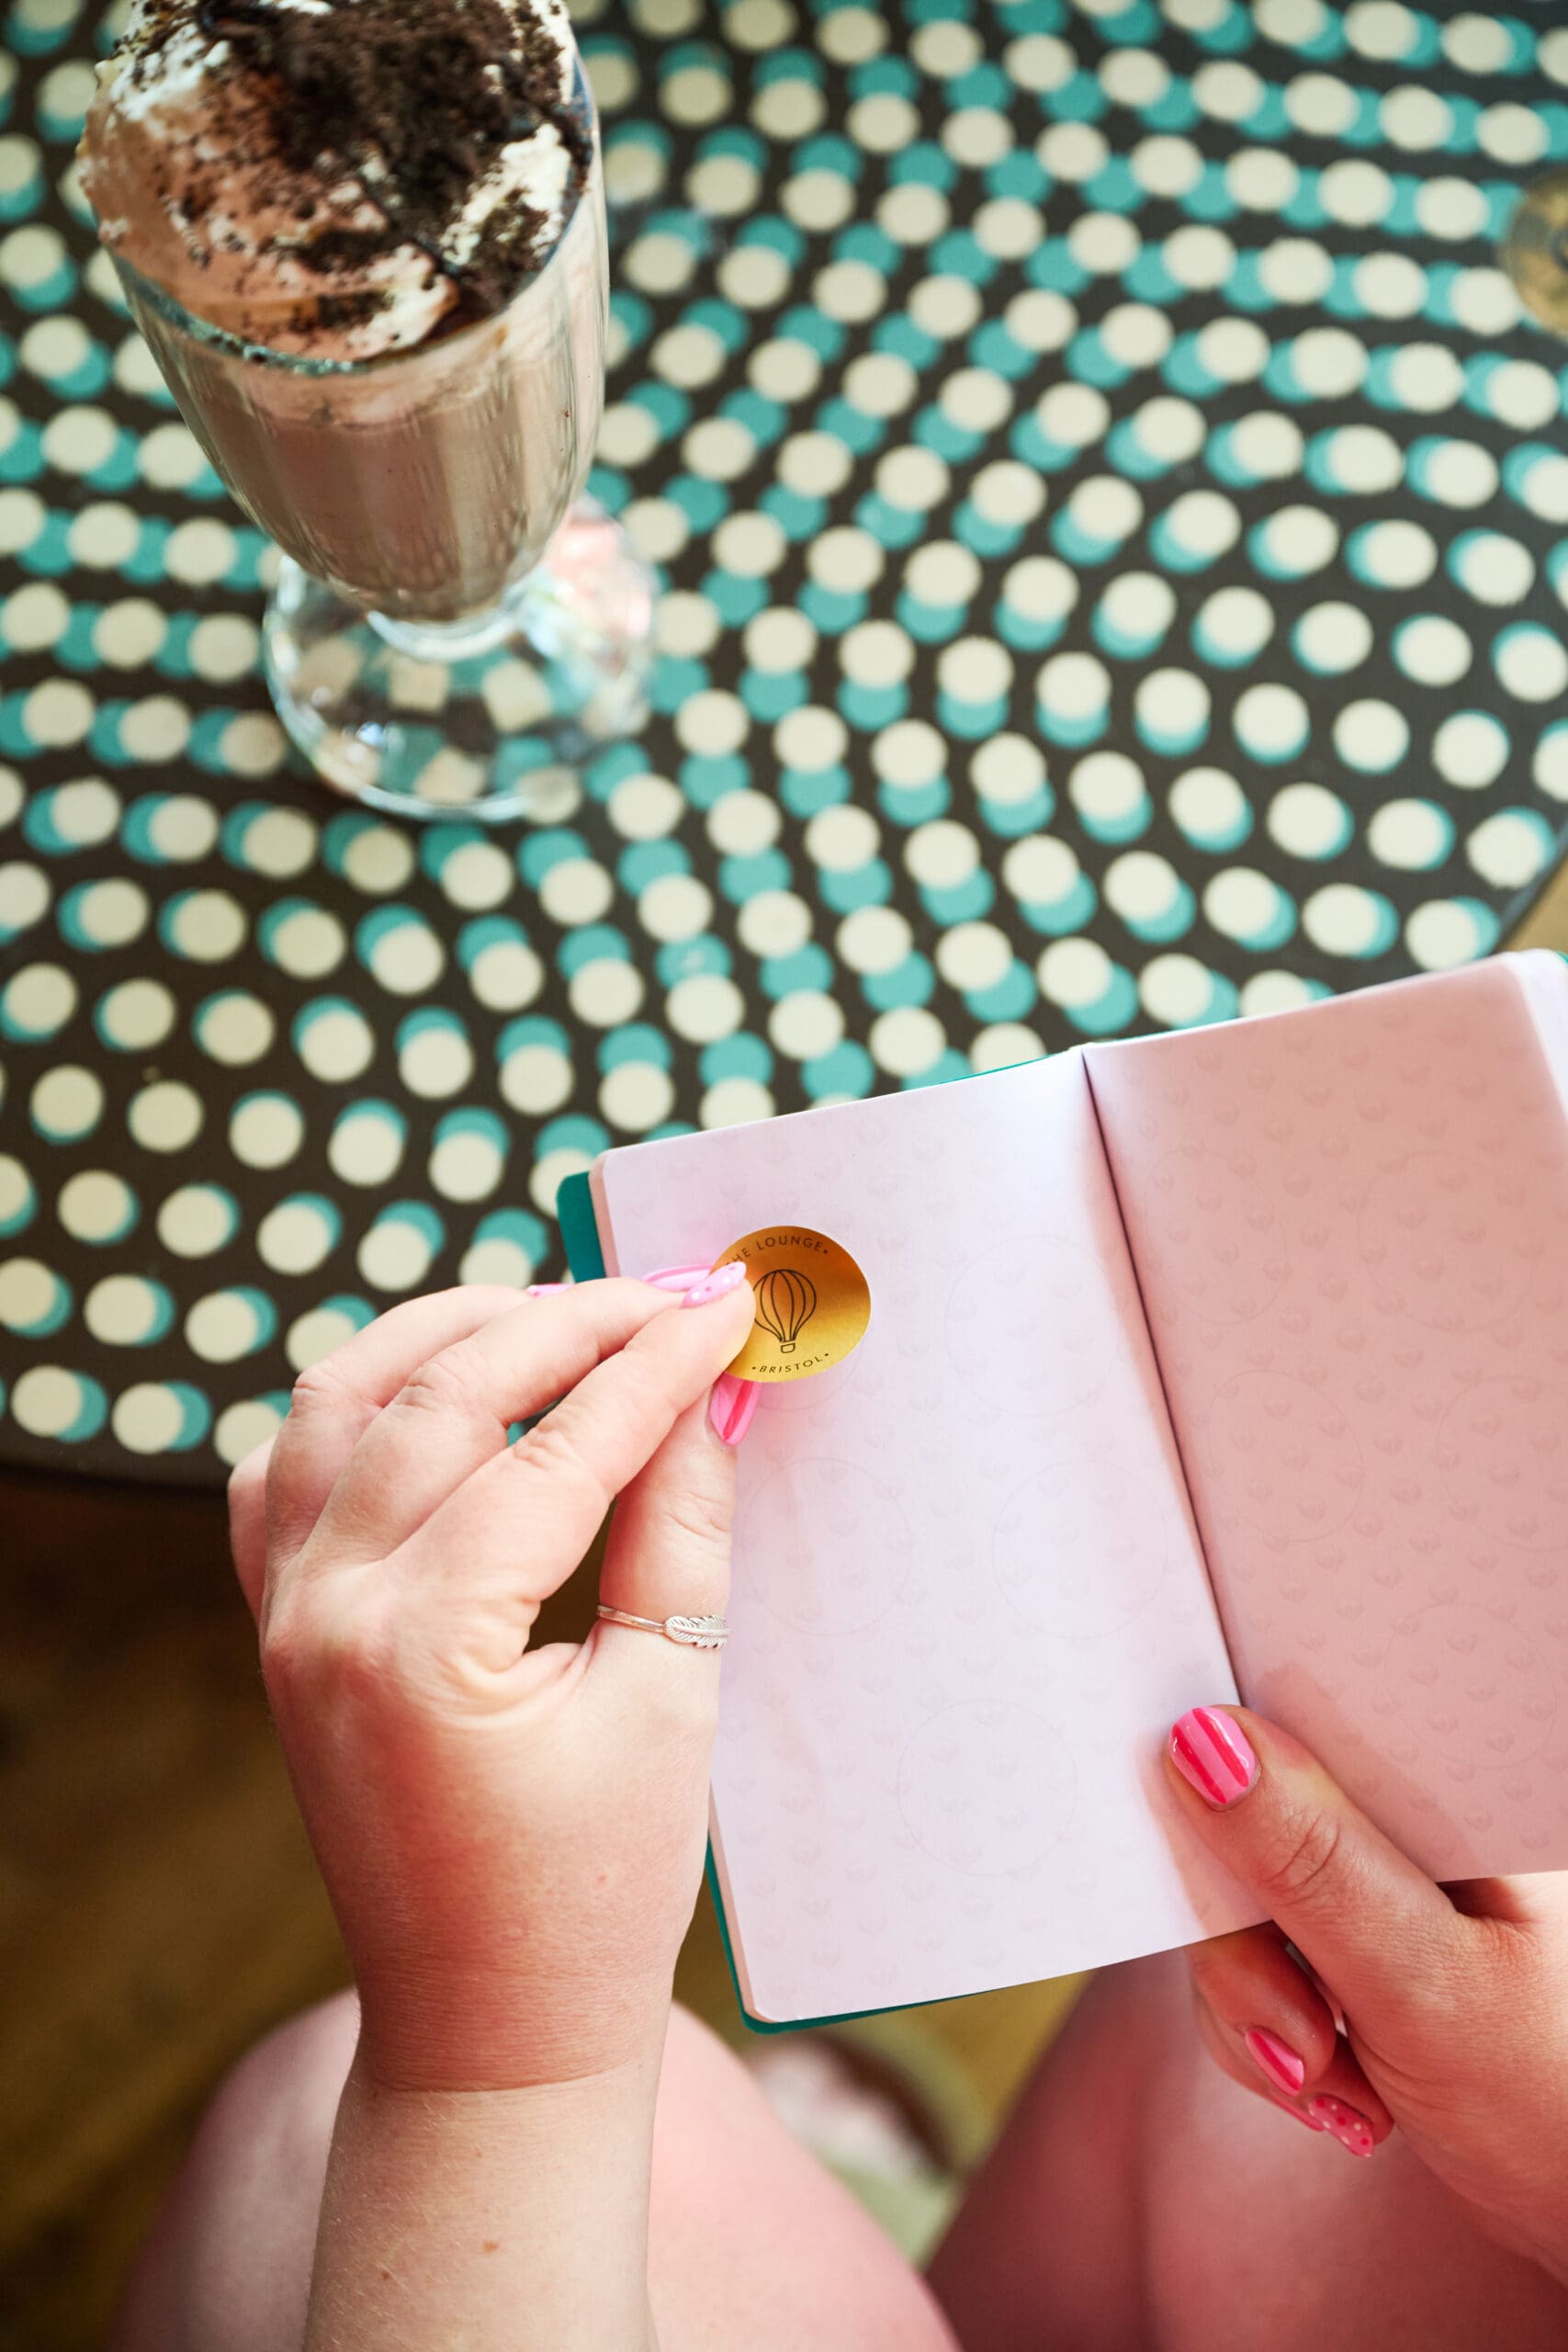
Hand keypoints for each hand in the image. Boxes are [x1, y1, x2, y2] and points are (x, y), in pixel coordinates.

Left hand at [227, 1270, 754, 2093]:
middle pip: (441, 1395)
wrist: (488, 2027)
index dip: (653, 1363)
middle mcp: (326, 1615)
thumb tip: (702, 1391)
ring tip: (559, 1309)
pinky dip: (357, 1404)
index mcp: (422, 1648)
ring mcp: (282, 1620)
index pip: (555, 1448)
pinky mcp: (277, 1631)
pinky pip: (283, 1470)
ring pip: (339, 1400)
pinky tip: (439, 1388)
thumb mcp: (668, 1702)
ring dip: (448, 1333)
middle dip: (566, 1321)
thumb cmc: (598, 1894)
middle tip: (667, 1292)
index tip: (725, 1301)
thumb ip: (679, 1527)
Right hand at [1167, 1705, 1567, 2284]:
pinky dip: (1266, 2035)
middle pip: (1252, 1813)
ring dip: (1256, 2006)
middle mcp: (1416, 1816)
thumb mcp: (1428, 1989)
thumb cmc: (1560, 2108)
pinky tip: (1338, 2092)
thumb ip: (1315, 1867)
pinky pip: (1248, 1960)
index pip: (1318, 1707)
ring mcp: (1381, 1879)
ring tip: (1334, 2084)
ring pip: (1237, 1897)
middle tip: (1303, 2037)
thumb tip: (1201, 1738)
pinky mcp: (1351, 1939)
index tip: (1203, 1834)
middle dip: (1244, 1943)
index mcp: (1461, 1786)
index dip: (1239, 1752)